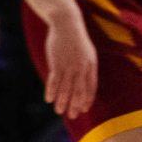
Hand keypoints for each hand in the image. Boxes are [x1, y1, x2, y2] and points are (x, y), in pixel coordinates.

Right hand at [39, 4, 98, 118]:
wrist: (68, 25)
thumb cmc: (77, 40)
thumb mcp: (87, 53)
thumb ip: (86, 67)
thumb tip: (83, 81)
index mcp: (91, 65)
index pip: (91, 86)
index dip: (87, 98)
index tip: (84, 109)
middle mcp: (82, 67)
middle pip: (79, 90)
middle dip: (75, 104)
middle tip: (72, 116)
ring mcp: (69, 65)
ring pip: (66, 88)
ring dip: (62, 101)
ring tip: (59, 112)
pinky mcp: (57, 62)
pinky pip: (54, 80)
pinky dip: (51, 91)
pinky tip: (49, 99)